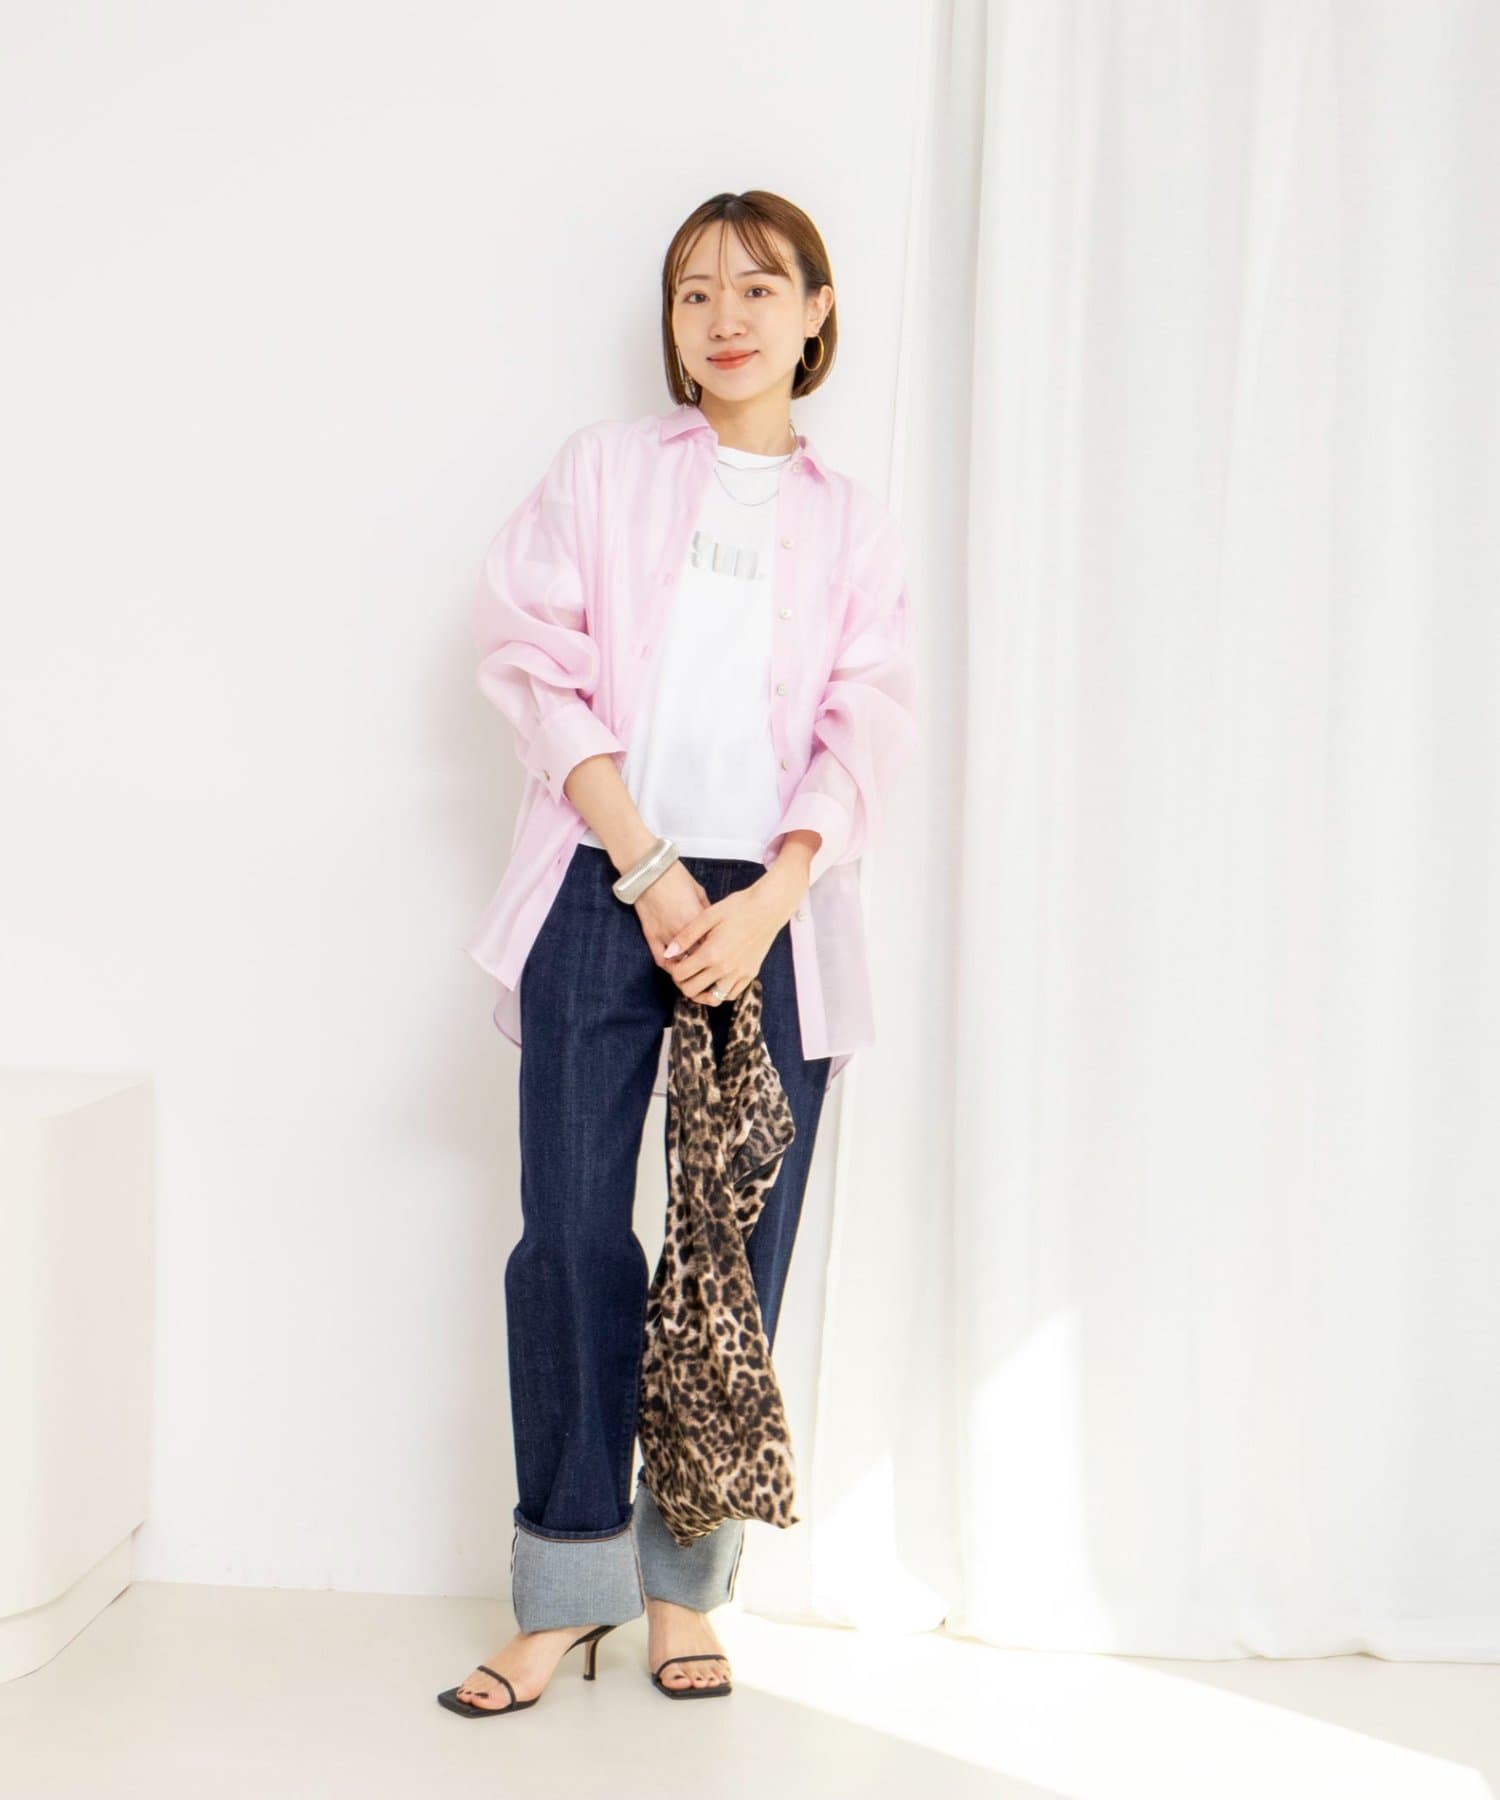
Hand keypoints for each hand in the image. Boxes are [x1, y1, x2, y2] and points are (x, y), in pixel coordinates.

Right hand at [632, 862, 712, 969]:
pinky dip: (669, 966)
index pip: (713, 945)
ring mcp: (665, 935)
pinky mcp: (651, 936)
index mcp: (698, 920)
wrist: (649, 871)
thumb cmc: (675, 876)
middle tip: (710, 966)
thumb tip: (713, 925)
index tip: (722, 954)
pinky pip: (661, 960)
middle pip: (699, 958)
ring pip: (681, 963)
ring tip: (694, 970)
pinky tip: (675, 967)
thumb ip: (707, 911)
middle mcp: (683, 932)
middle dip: (705, 963)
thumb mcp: (699, 891)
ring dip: (688, 968)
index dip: (718, 952)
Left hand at [657, 881, 790, 1005]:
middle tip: (682, 969)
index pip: (680, 974)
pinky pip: (731, 994)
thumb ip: (686, 936)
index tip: (672, 960)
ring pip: (712, 999)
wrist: (768, 908)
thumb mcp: (708, 916)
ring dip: (700, 992)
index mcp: (711, 953)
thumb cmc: (737, 907)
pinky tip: (715, 979)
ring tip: (696, 978)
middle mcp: (725, 969)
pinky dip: (719, 992)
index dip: (671, 969)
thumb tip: (668, 954)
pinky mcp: (750, 974)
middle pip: (692, 990)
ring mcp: (739, 974)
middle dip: (681, 982)